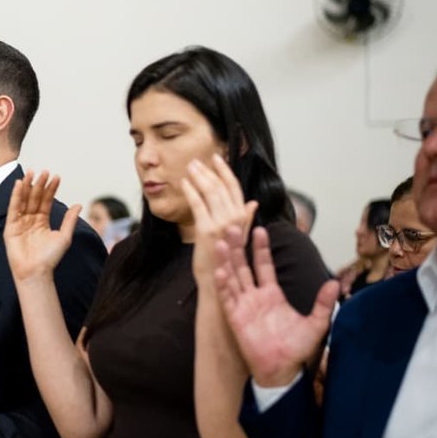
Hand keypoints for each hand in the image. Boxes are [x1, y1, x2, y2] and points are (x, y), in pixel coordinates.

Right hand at [4, 170, 80, 282]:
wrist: (36, 272)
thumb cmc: (50, 258)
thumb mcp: (64, 237)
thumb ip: (69, 220)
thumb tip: (78, 205)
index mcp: (42, 221)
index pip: (46, 201)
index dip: (51, 189)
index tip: (56, 177)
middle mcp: (30, 220)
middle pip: (35, 198)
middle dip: (40, 184)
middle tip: (45, 171)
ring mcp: (20, 222)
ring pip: (24, 200)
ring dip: (28, 186)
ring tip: (32, 173)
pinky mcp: (10, 227)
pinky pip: (13, 208)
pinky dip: (15, 196)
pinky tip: (20, 184)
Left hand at [181, 154, 257, 279]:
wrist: (216, 280)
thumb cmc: (225, 258)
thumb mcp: (239, 236)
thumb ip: (245, 217)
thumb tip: (253, 202)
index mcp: (243, 217)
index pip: (235, 187)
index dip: (225, 170)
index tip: (217, 158)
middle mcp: (235, 218)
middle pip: (221, 186)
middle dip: (208, 171)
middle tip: (196, 161)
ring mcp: (222, 223)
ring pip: (210, 192)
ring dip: (198, 176)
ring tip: (189, 167)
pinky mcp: (207, 229)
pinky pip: (197, 204)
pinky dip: (190, 190)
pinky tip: (183, 182)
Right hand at [214, 225, 338, 386]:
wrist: (283, 371)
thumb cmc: (297, 349)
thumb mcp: (315, 324)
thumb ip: (323, 303)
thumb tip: (334, 282)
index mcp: (272, 294)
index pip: (264, 265)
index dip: (261, 248)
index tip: (260, 229)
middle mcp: (255, 296)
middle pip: (243, 266)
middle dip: (237, 247)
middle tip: (231, 227)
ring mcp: (243, 306)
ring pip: (232, 278)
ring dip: (226, 261)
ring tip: (220, 243)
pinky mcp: (235, 318)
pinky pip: (228, 299)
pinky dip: (224, 285)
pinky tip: (221, 271)